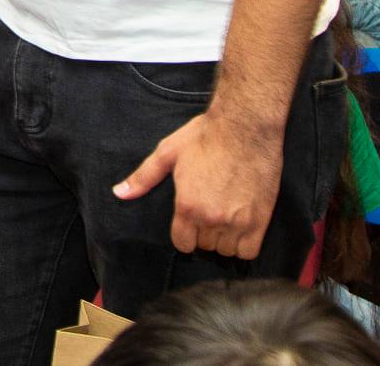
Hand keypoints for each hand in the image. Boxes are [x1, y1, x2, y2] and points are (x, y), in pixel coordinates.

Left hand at [113, 111, 282, 257]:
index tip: (189, 222)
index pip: (182, 244)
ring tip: (226, 218)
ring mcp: (238, 222)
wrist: (245, 127)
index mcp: (187, 205)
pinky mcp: (260, 220)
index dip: (184, 234)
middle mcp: (211, 218)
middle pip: (205, 246)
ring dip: (225, 239)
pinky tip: (241, 227)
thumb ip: (143, 177)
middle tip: (209, 213)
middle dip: (204, 233)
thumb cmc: (205, 136)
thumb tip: (118, 193)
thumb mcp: (167, 152)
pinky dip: (245, 245)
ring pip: (227, 251)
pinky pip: (249, 252)